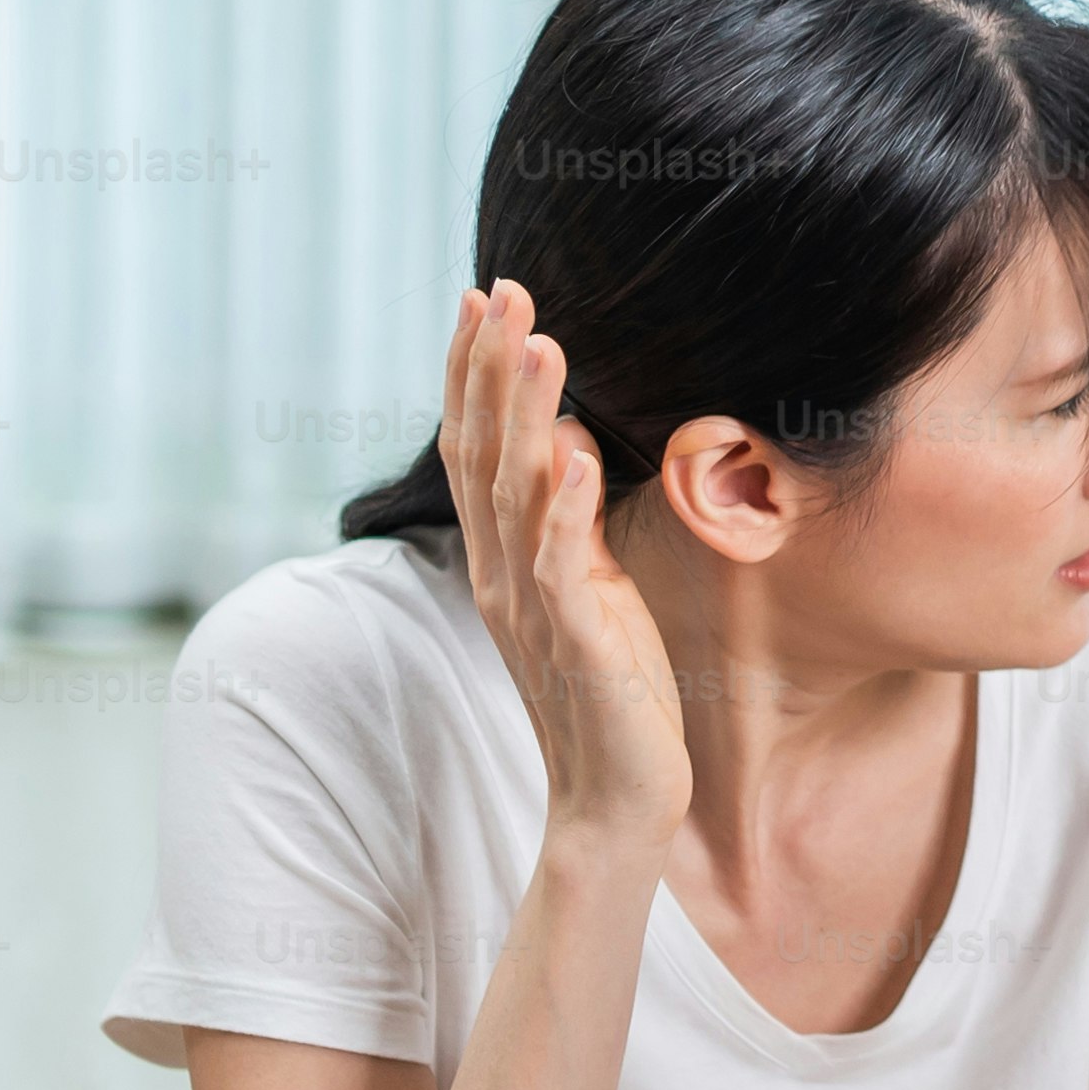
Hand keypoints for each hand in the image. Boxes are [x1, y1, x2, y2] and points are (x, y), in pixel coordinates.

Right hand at [441, 280, 689, 847]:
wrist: (614, 799)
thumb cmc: (610, 689)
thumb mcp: (587, 587)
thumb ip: (564, 518)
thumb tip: (558, 437)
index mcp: (503, 557)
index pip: (476, 447)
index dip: (474, 373)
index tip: (484, 299)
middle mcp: (502, 574)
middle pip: (483, 454)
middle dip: (489, 369)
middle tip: (500, 290)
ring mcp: (532, 608)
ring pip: (516, 495)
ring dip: (525, 417)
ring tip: (537, 344)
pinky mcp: (576, 643)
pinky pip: (561, 568)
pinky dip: (562, 512)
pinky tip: (570, 456)